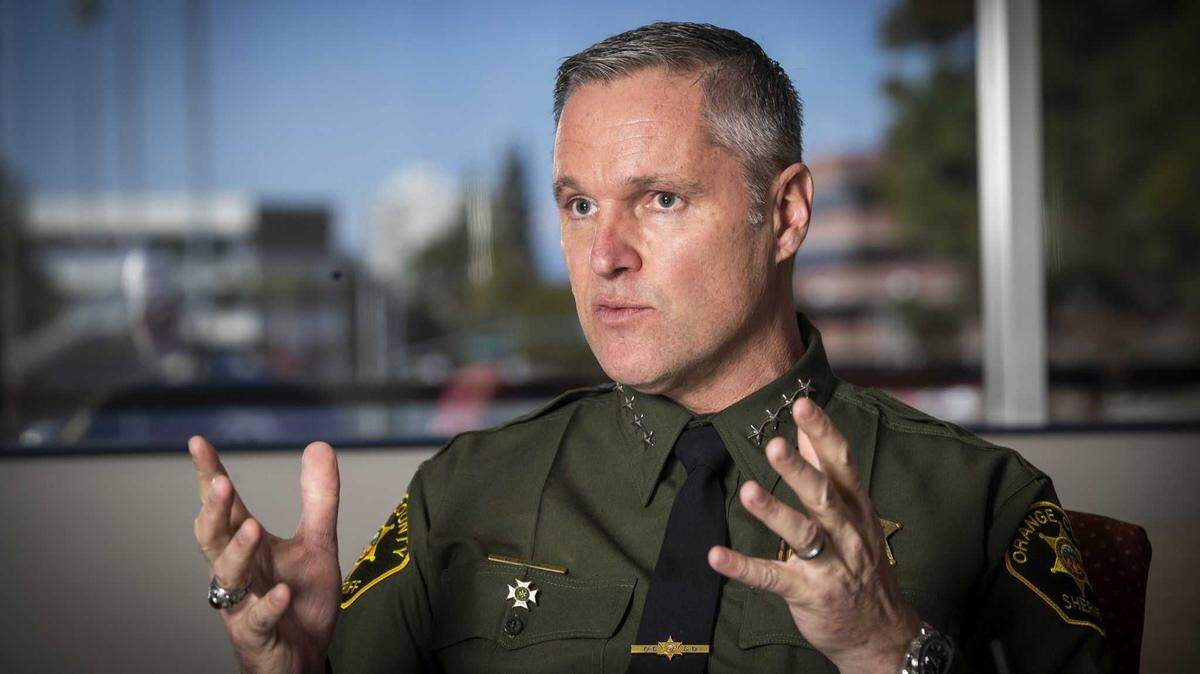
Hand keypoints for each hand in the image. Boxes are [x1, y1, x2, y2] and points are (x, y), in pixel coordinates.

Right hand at [190, 436, 341, 673]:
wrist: (305, 656)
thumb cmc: (300, 600)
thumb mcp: (316, 543)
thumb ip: (318, 499)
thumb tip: (318, 445)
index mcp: (247, 546)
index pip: (224, 507)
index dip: (210, 476)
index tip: (198, 443)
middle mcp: (237, 572)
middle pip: (214, 538)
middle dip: (214, 512)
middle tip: (221, 485)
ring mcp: (243, 605)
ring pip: (228, 577)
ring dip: (237, 552)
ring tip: (250, 527)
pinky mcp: (259, 636)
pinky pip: (259, 620)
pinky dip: (270, 605)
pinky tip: (282, 591)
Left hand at [708, 398, 918, 673]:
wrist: (882, 633)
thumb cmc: (862, 564)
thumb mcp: (855, 514)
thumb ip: (828, 472)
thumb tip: (806, 429)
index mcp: (857, 507)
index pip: (842, 464)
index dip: (823, 433)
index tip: (802, 404)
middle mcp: (847, 533)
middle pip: (824, 496)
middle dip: (800, 470)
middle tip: (774, 445)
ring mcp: (830, 565)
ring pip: (803, 535)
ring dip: (774, 512)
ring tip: (748, 491)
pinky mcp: (809, 594)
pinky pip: (774, 578)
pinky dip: (744, 567)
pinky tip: (716, 556)